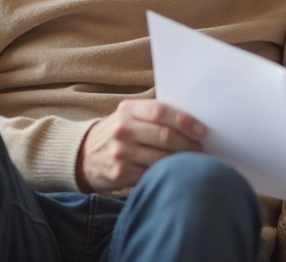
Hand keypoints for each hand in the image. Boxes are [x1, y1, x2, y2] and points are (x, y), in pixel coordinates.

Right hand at [76, 99, 204, 191]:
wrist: (83, 156)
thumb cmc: (117, 133)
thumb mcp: (128, 116)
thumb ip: (153, 114)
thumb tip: (191, 119)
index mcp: (128, 110)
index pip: (160, 111)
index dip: (184, 120)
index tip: (201, 130)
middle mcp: (123, 129)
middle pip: (164, 136)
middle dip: (188, 143)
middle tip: (201, 148)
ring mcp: (120, 152)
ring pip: (161, 157)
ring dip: (182, 160)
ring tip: (194, 161)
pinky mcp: (120, 173)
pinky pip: (151, 174)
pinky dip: (167, 174)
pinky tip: (176, 173)